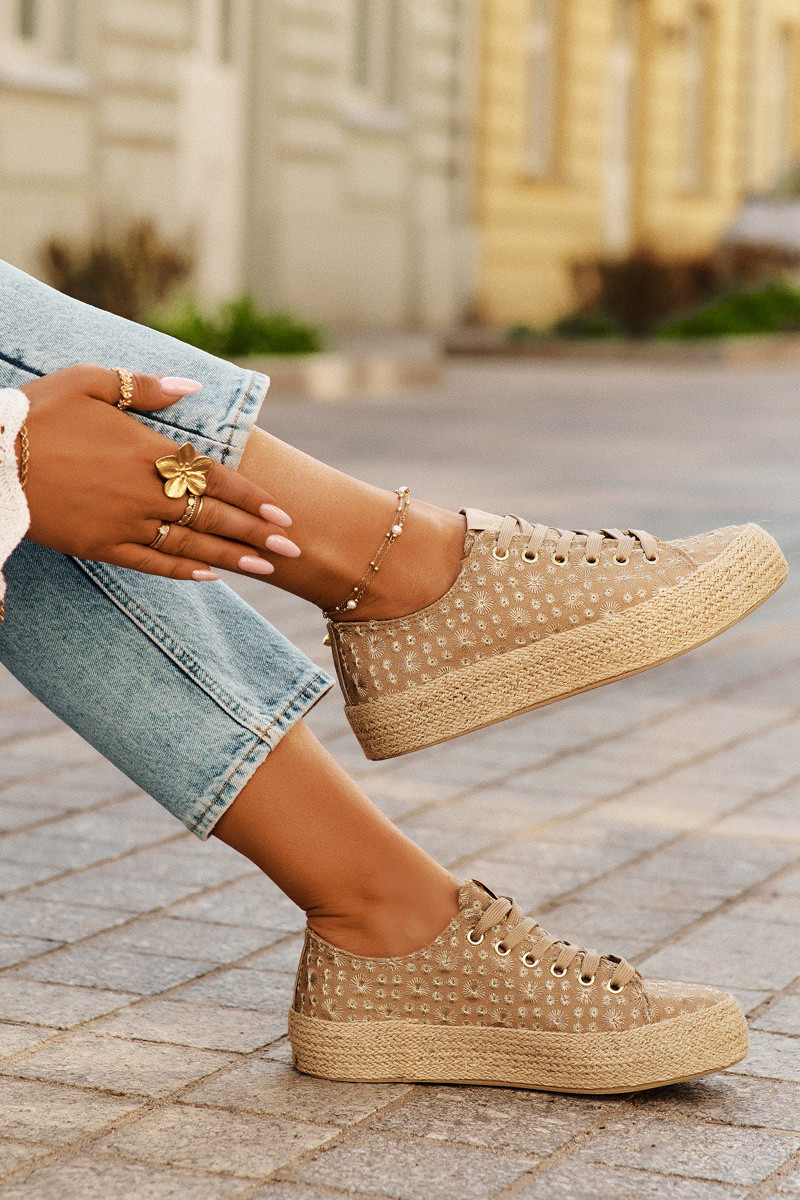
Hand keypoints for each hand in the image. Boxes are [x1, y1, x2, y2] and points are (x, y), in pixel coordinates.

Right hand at [20, 365, 296, 579]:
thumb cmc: (39, 413)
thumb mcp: (91, 382)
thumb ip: (148, 387)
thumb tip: (194, 388)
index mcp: (148, 451)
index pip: (215, 478)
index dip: (252, 498)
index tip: (283, 514)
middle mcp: (144, 491)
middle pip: (213, 518)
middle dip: (257, 536)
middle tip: (294, 552)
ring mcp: (123, 523)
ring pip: (190, 546)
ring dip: (232, 559)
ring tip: (268, 571)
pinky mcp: (100, 546)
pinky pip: (150, 564)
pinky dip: (182, 572)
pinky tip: (209, 578)